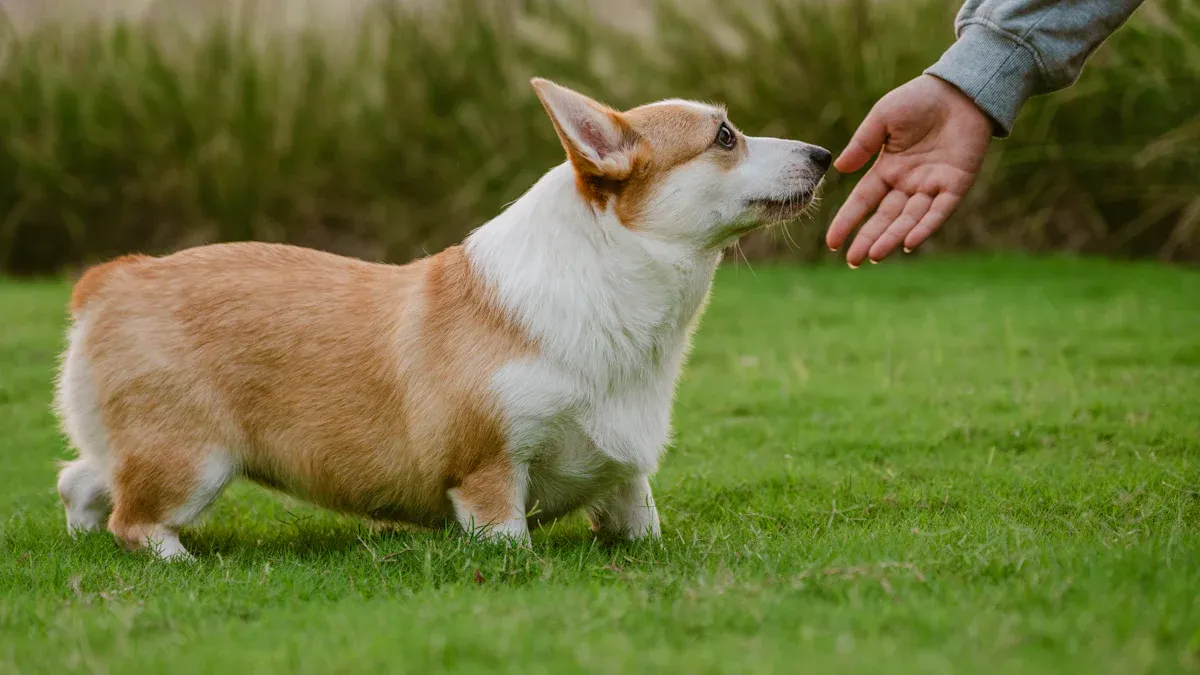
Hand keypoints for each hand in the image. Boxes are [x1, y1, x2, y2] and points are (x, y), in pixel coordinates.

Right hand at [827, 75, 992, 266]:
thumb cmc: (919, 99)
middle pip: (884, 217)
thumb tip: (839, 170)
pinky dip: (924, 227)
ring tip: (873, 255)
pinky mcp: (956, 184)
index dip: (847, 221)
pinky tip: (908, 242)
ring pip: (909, 219)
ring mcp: (932, 186)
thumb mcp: (882, 117)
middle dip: (868, 239)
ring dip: (891, 238)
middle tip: (852, 261)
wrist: (961, 89)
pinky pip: (939, 211)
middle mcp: (908, 183)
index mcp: (888, 169)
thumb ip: (862, 143)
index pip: (864, 201)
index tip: (832, 242)